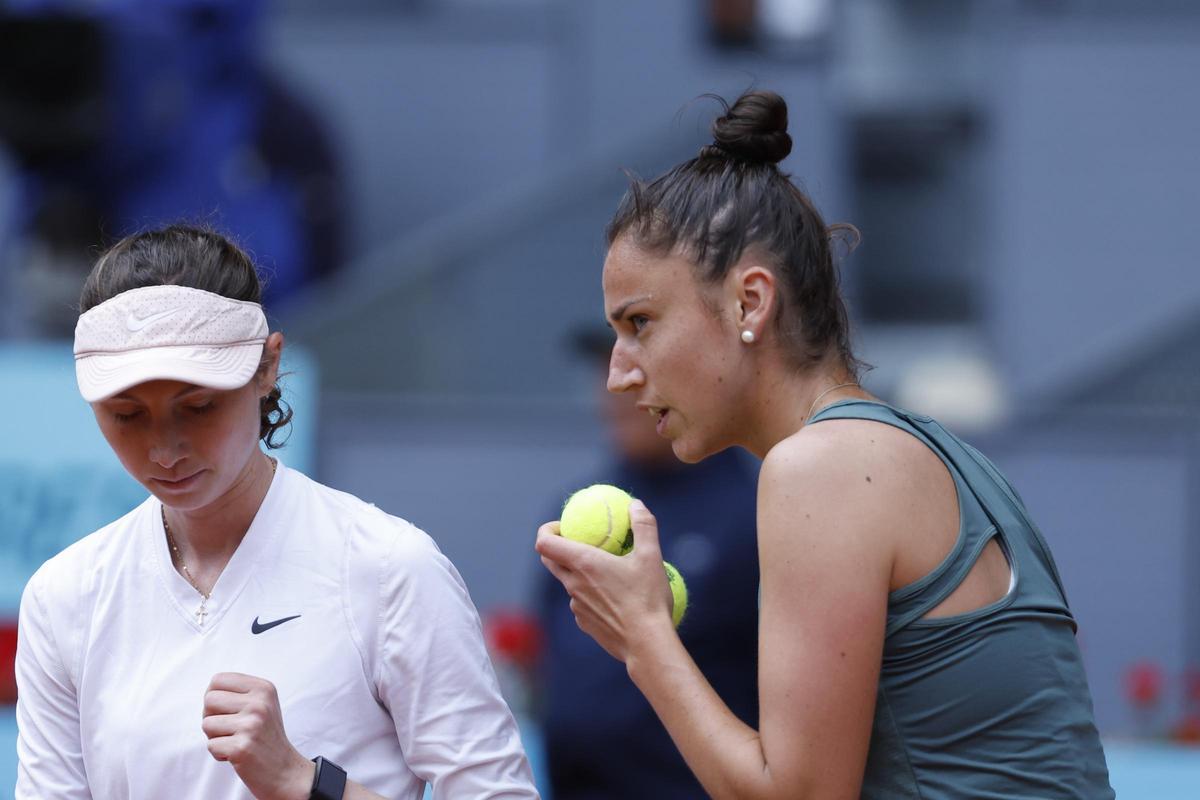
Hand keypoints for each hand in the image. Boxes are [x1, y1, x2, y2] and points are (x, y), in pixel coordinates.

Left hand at [202, 672, 314, 799]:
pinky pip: (211, 745)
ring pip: (206, 723)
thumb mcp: (261, 704)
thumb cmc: (265, 736)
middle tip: (229, 728)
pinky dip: (219, 753)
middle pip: (209, 700)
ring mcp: (251, 725)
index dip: (214, 696)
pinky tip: (236, 754)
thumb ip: (238, 693)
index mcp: (263, 688)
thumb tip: (209, 691)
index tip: (225, 710)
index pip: (218, 679)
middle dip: (211, 717)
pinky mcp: (242, 747)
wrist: (284, 770)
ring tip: (235, 740)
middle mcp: (259, 703)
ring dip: (215, 737)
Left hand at [535, 500, 676, 662]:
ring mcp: (576, 607)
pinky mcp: (585, 624)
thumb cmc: (647, 599)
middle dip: (556, 547)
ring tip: (606, 570)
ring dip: (579, 573)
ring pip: (569, 583)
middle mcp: (573, 584)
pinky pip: (581, 603)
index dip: (547, 530)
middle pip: (550, 561)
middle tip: (577, 541)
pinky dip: (591, 595)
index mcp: (583, 564)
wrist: (647, 644)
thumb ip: (643, 526)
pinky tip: (615, 598)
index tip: (562, 525)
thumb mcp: (651, 556)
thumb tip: (636, 505)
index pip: (545, 542)